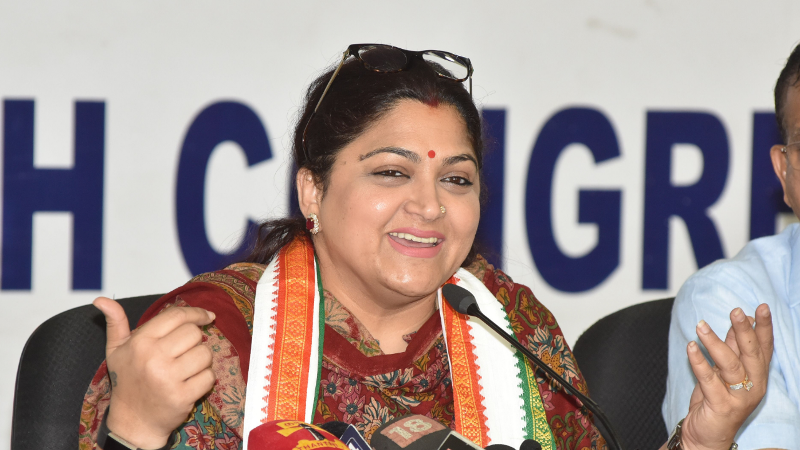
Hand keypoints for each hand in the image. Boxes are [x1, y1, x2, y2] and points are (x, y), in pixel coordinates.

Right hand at [93, 297, 216, 448]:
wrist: (132, 421)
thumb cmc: (127, 381)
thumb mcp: (116, 350)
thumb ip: (116, 322)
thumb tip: (101, 300)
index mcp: (140, 342)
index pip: (177, 316)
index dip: (196, 313)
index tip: (207, 316)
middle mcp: (154, 358)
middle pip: (194, 333)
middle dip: (194, 342)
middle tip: (182, 354)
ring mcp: (168, 378)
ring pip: (205, 354)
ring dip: (201, 361)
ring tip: (185, 369)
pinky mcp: (182, 396)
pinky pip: (209, 377)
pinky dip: (204, 380)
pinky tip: (189, 384)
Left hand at [679, 304, 772, 449]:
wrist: (707, 436)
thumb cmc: (717, 400)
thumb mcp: (726, 371)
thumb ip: (732, 348)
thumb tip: (739, 321)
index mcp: (757, 376)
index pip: (763, 348)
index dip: (763, 327)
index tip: (761, 307)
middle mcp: (753, 386)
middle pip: (750, 354)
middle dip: (744, 331)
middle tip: (735, 311)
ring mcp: (738, 397)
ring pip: (729, 365)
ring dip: (714, 342)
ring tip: (701, 325)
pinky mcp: (721, 406)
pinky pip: (709, 380)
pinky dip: (698, 362)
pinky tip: (690, 347)